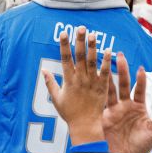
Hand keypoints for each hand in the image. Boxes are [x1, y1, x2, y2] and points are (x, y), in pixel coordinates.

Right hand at [43, 26, 109, 144]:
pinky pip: (105, 72)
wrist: (85, 125)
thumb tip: (42, 70)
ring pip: (92, 61)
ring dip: (93, 47)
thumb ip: (50, 83)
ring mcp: (91, 82)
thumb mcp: (56, 98)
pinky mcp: (102, 87)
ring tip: (94, 34)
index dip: (64, 45)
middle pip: (79, 56)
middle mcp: (80, 79)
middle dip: (79, 41)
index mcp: (68, 80)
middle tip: (81, 28)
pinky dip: (106, 61)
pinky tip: (108, 50)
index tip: (63, 33)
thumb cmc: (70, 113)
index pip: (65, 59)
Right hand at [101, 52, 151, 152]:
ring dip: (107, 77)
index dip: (140, 79)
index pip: (140, 89)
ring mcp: (113, 109)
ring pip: (110, 90)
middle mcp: (125, 105)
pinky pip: (100, 102)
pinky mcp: (103, 116)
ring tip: (102, 63)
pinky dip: (96, 93)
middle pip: (123, 84)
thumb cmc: (141, 145)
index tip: (140, 69)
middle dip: (122, 70)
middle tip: (119, 55)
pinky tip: (92, 82)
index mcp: (138, 107)